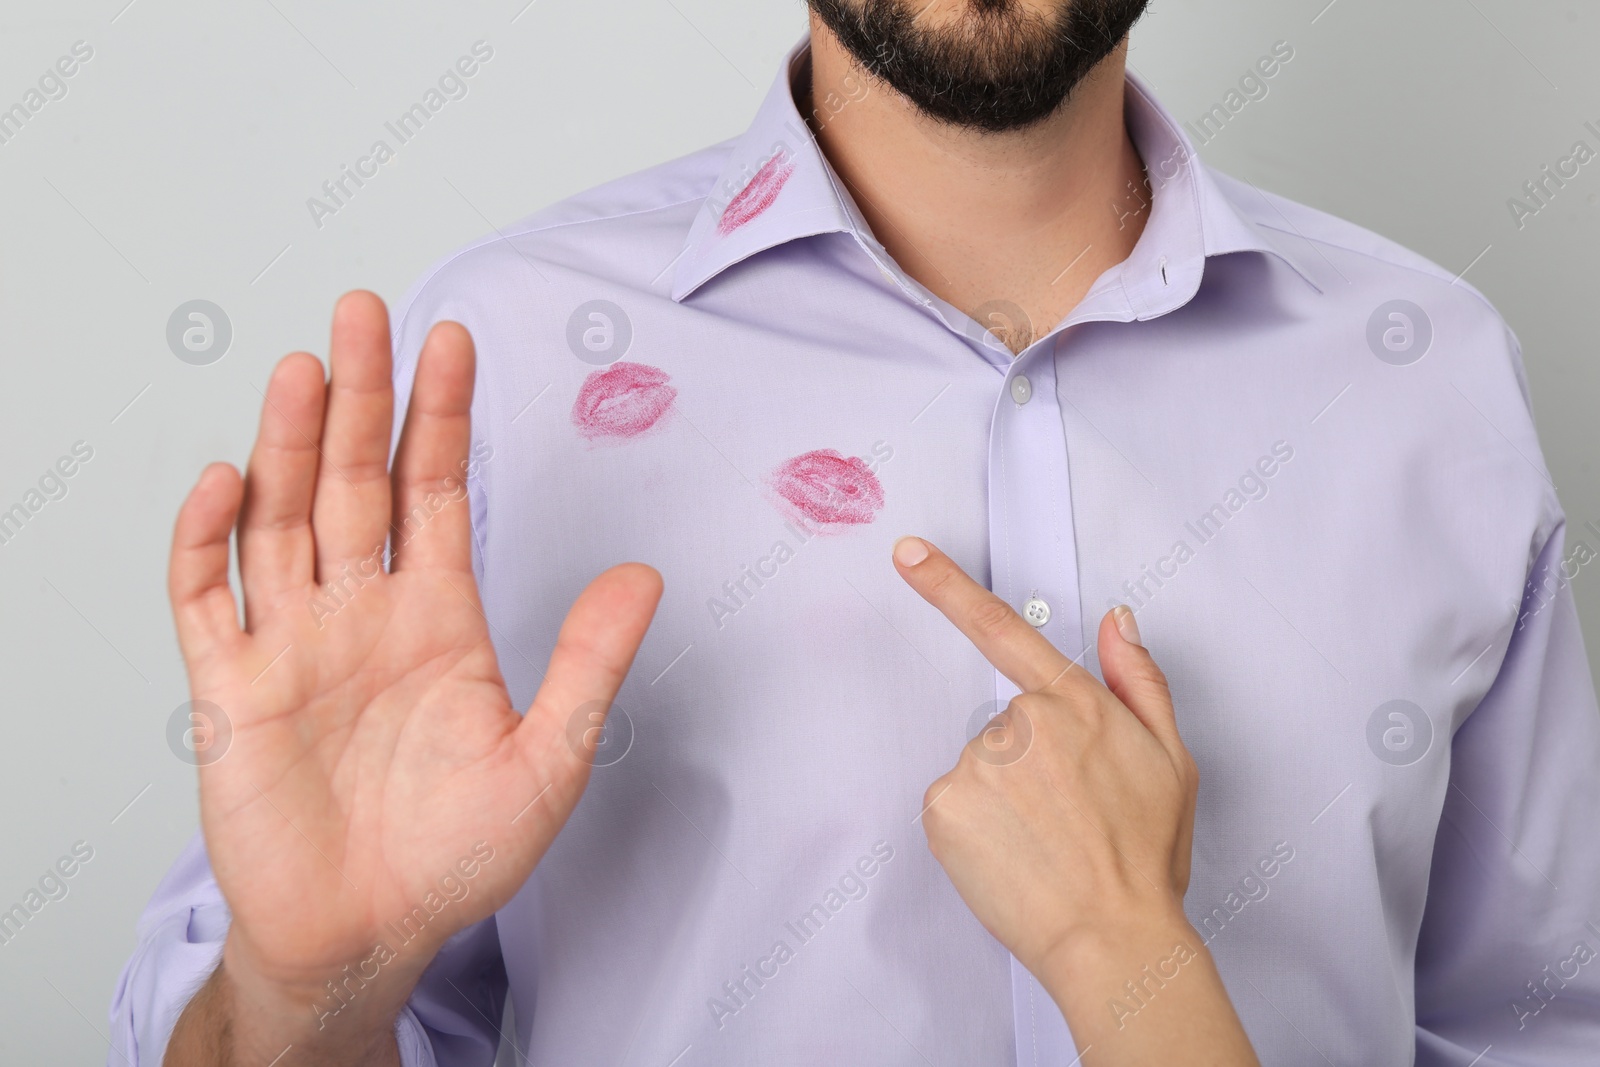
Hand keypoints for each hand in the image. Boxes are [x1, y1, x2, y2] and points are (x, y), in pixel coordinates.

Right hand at [165, 292, 660, 1057]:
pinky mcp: (231, 688)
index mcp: (438, 614)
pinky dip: (205, 540)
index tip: (450, 340)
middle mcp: (362, 611)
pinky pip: (206, 599)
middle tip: (364, 310)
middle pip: (354, 480)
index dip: (441, 416)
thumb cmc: (457, 855)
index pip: (436, 489)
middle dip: (359, 397)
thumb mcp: (548, 757)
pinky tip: (224, 481)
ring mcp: (293, 642)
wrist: (370, 935)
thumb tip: (648, 574)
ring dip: (286, 444)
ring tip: (303, 368)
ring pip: (281, 519)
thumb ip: (590, 663)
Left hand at [893, 536, 1257, 1064]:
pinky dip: (975, 830)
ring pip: (979, 770)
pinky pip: (953, 805)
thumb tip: (1118, 619)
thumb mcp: (1173, 760)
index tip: (906, 553)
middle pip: (1007, 728)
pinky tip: (1012, 856)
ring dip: (1003, 801)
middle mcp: (1021, 722)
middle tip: (1067, 819)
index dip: (947, 586)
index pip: (1003, 629)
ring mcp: (977, 763)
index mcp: (1077, 704)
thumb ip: (1140, 681)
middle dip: (1029, 766)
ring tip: (1044, 845)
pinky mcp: (944, 805)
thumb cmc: (1144, 859)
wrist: (1113, 938)